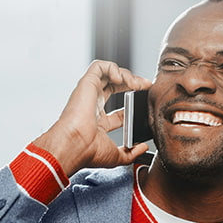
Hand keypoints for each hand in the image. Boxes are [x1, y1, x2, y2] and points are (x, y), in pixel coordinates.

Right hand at [33, 60, 151, 176]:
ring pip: (109, 74)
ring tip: (136, 84)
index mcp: (98, 122)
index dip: (133, 104)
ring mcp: (89, 93)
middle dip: (133, 83)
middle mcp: (93, 105)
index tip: (146, 103)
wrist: (76, 145)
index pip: (120, 110)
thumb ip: (131, 153)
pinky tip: (121, 78)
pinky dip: (113, 67)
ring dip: (126, 75)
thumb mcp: (117, 156)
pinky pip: (100, 66)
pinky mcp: (87, 83)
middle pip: (115, 87)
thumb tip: (142, 148)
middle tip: (146, 86)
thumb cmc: (89, 152)